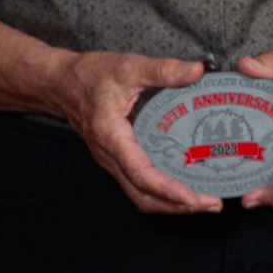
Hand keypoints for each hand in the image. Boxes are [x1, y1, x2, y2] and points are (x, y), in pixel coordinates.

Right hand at [55, 50, 221, 215]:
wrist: (61, 84)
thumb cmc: (90, 76)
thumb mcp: (128, 66)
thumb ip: (162, 70)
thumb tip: (196, 71)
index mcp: (111, 136)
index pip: (140, 173)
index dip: (167, 189)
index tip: (193, 199)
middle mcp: (110, 156)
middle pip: (143, 195)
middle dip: (177, 206)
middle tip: (211, 203)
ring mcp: (112, 161)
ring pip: (140, 195)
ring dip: (171, 203)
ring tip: (203, 200)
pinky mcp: (116, 160)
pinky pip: (138, 185)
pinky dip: (162, 192)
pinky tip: (184, 184)